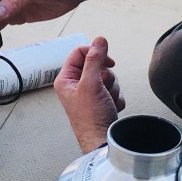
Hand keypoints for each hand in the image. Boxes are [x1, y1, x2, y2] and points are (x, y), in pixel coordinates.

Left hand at [54, 36, 125, 151]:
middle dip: (106, 77)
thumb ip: (95, 60)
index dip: (95, 54)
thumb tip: (99, 40)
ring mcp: (89, 94)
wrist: (102, 140)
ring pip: (108, 77)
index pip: (80, 52)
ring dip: (112, 88)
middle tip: (103, 89)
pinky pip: (113, 90)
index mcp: (66, 79)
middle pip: (97, 65)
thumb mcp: (91, 84)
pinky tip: (111, 107)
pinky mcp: (101, 101)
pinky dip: (116, 98)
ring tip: (107, 101)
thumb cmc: (91, 117)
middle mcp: (76, 85)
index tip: (108, 61)